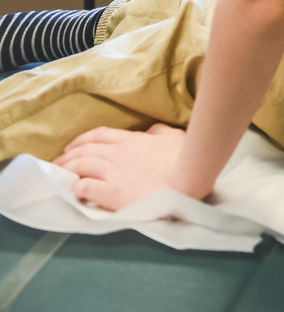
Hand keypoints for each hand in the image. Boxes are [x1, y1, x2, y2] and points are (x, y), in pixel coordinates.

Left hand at [54, 123, 189, 211]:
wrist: (186, 179)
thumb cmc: (183, 158)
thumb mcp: (173, 136)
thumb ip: (159, 132)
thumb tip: (152, 130)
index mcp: (131, 139)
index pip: (100, 135)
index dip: (82, 139)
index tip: (72, 145)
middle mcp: (118, 153)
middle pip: (85, 150)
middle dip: (68, 155)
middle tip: (58, 162)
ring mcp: (113, 172)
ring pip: (81, 165)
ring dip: (67, 169)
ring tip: (58, 175)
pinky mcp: (112, 193)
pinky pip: (86, 187)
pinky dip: (76, 188)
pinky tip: (74, 191)